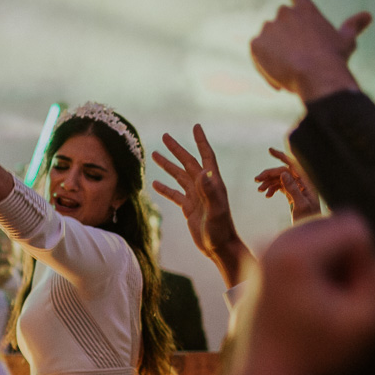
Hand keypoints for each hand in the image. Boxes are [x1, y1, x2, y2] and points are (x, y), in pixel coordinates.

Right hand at [151, 124, 252, 287]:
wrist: (219, 248)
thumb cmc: (220, 230)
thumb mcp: (215, 210)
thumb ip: (209, 191)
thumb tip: (202, 172)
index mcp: (212, 183)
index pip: (206, 156)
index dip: (201, 141)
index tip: (195, 127)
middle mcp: (204, 187)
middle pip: (188, 162)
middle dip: (177, 149)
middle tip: (164, 136)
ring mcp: (196, 197)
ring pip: (179, 176)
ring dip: (167, 165)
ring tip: (154, 154)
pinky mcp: (189, 208)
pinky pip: (175, 194)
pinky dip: (165, 188)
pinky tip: (155, 182)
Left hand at [216, 213, 374, 374]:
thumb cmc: (319, 357)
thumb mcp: (369, 323)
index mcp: (294, 249)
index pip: (356, 227)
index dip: (367, 264)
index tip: (352, 301)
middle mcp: (272, 241)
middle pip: (336, 228)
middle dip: (350, 261)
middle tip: (340, 305)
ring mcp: (261, 251)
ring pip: (322, 239)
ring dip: (335, 266)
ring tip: (325, 306)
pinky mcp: (258, 264)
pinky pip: (303, 250)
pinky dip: (315, 269)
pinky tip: (309, 305)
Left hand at [250, 0, 371, 101]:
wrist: (317, 74)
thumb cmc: (334, 58)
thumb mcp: (346, 40)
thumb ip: (353, 26)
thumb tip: (368, 15)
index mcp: (306, 10)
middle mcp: (285, 14)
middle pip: (280, 26)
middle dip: (285, 39)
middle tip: (298, 59)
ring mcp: (269, 28)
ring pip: (268, 41)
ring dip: (274, 52)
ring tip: (291, 70)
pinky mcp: (256, 43)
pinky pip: (256, 54)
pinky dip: (263, 64)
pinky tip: (279, 78)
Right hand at [254, 147, 320, 222]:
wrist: (310, 232)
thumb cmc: (309, 220)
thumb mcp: (301, 205)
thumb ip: (293, 189)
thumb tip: (284, 173)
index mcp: (307, 183)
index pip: (294, 165)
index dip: (282, 156)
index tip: (269, 150)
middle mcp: (303, 183)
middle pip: (283, 172)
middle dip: (269, 174)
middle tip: (256, 180)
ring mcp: (298, 188)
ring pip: (280, 179)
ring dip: (269, 182)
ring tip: (259, 190)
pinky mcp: (293, 194)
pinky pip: (280, 186)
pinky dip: (272, 189)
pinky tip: (266, 195)